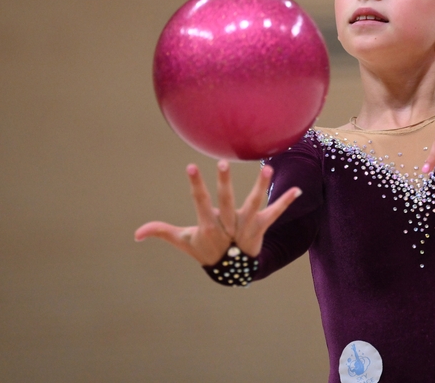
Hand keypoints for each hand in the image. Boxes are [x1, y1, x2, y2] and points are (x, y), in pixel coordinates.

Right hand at [134, 161, 300, 264]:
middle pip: (227, 200)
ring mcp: (247, 225)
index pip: (200, 201)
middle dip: (225, 183)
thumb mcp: (184, 242)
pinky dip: (286, 201)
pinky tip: (297, 190)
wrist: (232, 272)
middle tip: (224, 163)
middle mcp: (229, 224)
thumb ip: (162, 232)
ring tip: (267, 169)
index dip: (196, 184)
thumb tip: (136, 234)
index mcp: (209, 225)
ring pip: (255, 204)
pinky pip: (276, 213)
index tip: (191, 166)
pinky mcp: (262, 227)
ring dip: (262, 187)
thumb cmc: (206, 251)